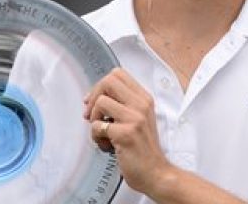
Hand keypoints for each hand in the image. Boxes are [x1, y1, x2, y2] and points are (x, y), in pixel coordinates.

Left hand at [83, 68, 172, 194]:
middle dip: (93, 96)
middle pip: (108, 81)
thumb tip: (94, 97)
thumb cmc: (144, 150)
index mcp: (144, 99)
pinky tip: (106, 146)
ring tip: (102, 133)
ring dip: (94, 119)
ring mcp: (134, 118)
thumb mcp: (139, 119)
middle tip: (92, 115)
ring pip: (100, 102)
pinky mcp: (125, 134)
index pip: (118, 74)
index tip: (95, 101)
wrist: (156, 173)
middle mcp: (141, 105)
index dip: (101, 85)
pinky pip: (96, 126)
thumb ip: (123, 105)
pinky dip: (95, 137)